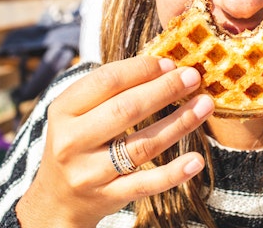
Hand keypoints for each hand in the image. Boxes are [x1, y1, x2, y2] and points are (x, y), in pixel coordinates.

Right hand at [16, 55, 213, 226]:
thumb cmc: (78, 141)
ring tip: (205, 106)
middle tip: (193, 77)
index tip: (170, 63)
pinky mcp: (108, 196)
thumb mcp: (78, 112)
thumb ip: (110, 89)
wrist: (58, 199)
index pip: (106, 81)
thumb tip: (162, 66)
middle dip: (165, 90)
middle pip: (126, 110)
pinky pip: (146, 184)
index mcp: (64, 110)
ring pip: (142, 145)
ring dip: (179, 123)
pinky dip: (174, 172)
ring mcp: (90, 172)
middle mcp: (72, 140)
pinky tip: (196, 159)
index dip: (141, 69)